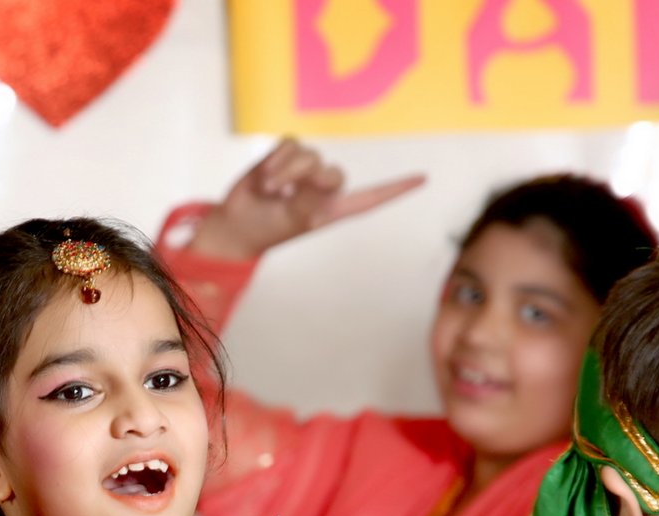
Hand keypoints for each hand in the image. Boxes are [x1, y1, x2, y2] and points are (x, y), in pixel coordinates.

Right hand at [187, 138, 424, 259]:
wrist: (236, 223)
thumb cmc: (268, 228)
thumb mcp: (296, 219)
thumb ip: (313, 197)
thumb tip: (322, 174)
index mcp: (332, 209)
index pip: (371, 198)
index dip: (396, 189)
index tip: (423, 179)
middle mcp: (323, 188)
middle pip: (333, 171)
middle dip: (306, 178)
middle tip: (283, 194)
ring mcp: (304, 169)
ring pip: (308, 154)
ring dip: (285, 171)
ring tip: (270, 190)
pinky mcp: (285, 155)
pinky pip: (289, 143)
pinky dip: (275, 159)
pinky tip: (265, 177)